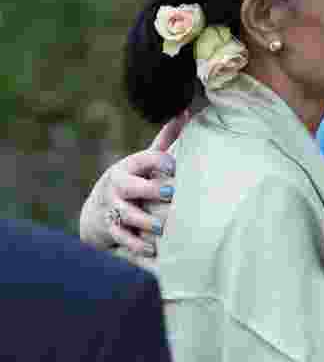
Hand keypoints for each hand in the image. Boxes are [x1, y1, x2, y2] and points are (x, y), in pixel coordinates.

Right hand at [79, 112, 188, 254]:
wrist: (98, 210)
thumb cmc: (134, 180)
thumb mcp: (145, 159)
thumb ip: (165, 140)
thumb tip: (186, 111)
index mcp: (129, 166)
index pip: (143, 159)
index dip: (158, 159)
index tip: (174, 165)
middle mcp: (119, 186)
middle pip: (129, 186)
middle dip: (148, 188)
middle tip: (170, 192)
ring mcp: (113, 208)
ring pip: (125, 214)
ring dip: (144, 221)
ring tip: (161, 228)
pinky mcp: (111, 228)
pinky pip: (121, 238)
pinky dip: (135, 245)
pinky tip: (151, 250)